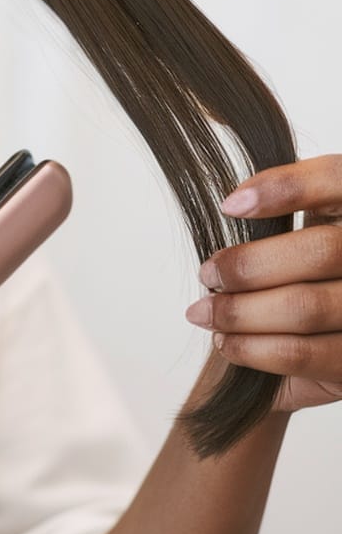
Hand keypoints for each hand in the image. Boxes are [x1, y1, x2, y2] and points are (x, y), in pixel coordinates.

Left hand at [185, 154, 341, 411]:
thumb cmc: (310, 265)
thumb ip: (286, 195)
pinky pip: (303, 354)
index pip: (336, 180)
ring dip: (241, 312)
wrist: (330, 325)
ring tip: (205, 312)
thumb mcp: (310, 217)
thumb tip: (231, 190)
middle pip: (320, 252)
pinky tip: (228, 341)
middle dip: (249, 265)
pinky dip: (254, 349)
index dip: (287, 187)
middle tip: (208, 273)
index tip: (228, 205)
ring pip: (306, 308)